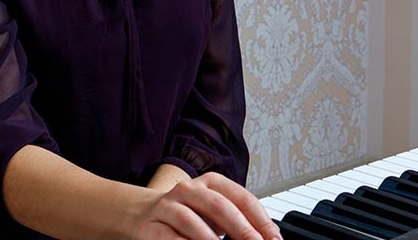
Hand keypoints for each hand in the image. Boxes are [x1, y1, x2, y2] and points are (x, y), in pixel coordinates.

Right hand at [130, 172, 280, 239]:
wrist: (143, 216)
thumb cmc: (187, 216)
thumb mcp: (214, 213)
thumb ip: (238, 220)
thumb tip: (269, 236)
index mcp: (211, 183)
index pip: (241, 197)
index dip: (261, 220)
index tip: (274, 239)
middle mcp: (189, 190)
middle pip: (220, 207)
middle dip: (243, 230)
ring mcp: (168, 207)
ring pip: (193, 223)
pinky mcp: (151, 227)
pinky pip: (172, 239)